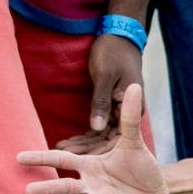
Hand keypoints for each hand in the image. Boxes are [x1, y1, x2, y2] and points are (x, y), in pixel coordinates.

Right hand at [21, 84, 170, 193]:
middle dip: (49, 188)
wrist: (158, 190)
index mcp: (91, 166)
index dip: (42, 158)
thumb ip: (130, 117)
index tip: (19, 157)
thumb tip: (134, 87)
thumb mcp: (133, 140)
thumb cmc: (138, 166)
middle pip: (67, 187)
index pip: (62, 160)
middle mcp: (93, 185)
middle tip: (28, 191)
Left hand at [64, 30, 144, 155]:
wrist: (119, 36)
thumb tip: (96, 128)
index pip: (116, 136)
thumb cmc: (112, 53)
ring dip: (84, 141)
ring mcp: (120, 109)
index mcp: (131, 106)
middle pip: (108, 138)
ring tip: (61, 148)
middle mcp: (128, 111)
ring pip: (102, 132)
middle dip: (87, 148)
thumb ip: (101, 102)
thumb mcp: (105, 76)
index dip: (98, 149)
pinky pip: (100, 124)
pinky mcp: (112, 106)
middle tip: (62, 154)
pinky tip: (72, 140)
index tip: (77, 157)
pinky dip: (87, 132)